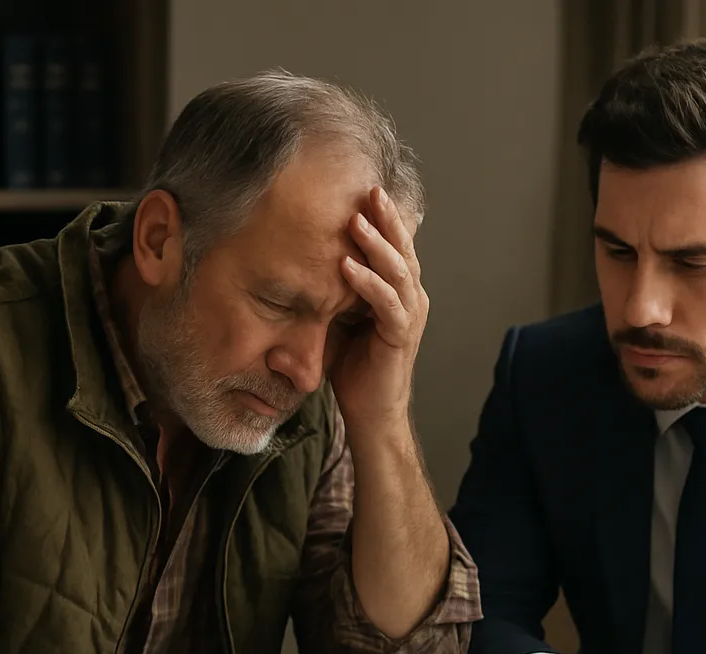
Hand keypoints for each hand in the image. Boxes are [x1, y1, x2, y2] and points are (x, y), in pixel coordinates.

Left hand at [330, 186, 427, 431]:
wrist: (371, 411)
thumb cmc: (354, 367)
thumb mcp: (338, 317)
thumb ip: (330, 290)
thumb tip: (295, 260)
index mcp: (398, 291)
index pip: (393, 246)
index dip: (382, 218)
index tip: (361, 188)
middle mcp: (409, 298)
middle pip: (402, 249)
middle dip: (385, 218)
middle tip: (368, 189)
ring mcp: (408, 316)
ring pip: (399, 270)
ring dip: (376, 244)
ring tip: (356, 221)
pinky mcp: (400, 337)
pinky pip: (387, 304)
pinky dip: (368, 283)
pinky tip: (347, 266)